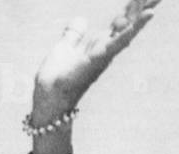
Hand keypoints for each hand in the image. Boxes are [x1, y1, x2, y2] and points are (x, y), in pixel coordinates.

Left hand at [32, 0, 160, 118]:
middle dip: (142, 8)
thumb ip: (74, 34)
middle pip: (128, 23)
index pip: (121, 21)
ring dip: (140, 15)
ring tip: (154, 3)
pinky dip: (129, 30)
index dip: (131, 8)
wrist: (48, 95)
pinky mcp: (99, 58)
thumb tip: (81, 19)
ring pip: (127, 29)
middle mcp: (106, 48)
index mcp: (100, 44)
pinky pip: (117, 41)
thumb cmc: (56, 77)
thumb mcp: (64, 48)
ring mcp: (105, 53)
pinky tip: (142, 18)